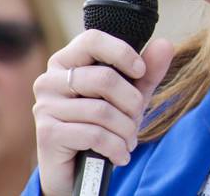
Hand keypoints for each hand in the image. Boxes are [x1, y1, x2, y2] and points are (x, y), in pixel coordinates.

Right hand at [32, 30, 173, 195]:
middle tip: (137, 117)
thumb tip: (165, 44)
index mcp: (67, 61)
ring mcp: (45, 106)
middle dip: (132, 102)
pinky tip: (120, 154)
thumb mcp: (129, 95)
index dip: (122, 52)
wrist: (78, 170)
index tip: (140, 70)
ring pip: (101, 110)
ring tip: (129, 139)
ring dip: (126, 129)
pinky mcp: (47, 133)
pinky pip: (93, 135)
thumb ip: (147, 71)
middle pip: (104, 78)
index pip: (92, 39)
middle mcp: (50, 80)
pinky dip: (115, 147)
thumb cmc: (102, 124)